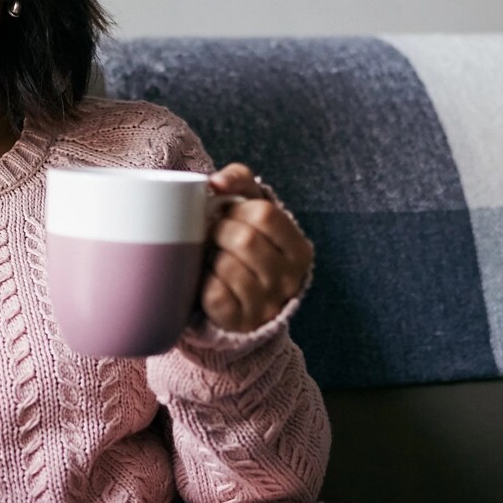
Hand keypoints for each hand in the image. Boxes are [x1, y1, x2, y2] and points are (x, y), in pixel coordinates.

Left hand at [200, 164, 314, 333]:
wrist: (237, 295)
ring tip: (209, 256)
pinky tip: (207, 279)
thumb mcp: (249, 207)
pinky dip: (203, 282)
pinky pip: (215, 294)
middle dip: (219, 231)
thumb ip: (239, 180)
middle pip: (246, 239)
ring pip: (228, 267)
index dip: (237, 209)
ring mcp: (267, 305)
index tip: (227, 214)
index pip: (266, 214)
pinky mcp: (240, 321)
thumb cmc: (242, 241)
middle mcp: (289, 280)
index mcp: (298, 250)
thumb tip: (216, 182)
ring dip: (209, 257)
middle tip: (212, 234)